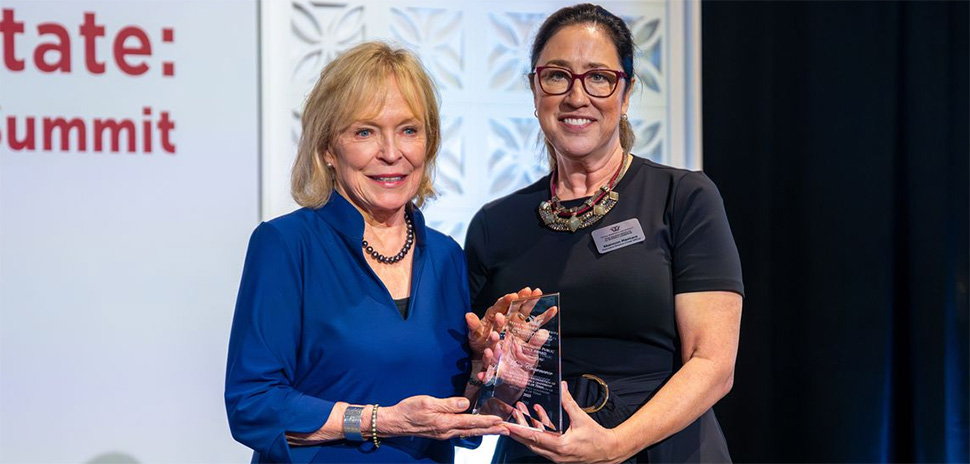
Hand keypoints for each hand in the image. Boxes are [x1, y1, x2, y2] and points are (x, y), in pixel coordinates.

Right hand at [381, 395, 507, 439]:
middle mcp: (447, 430)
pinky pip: (462, 431)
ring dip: (485, 430)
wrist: (395, 422)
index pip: (471, 422)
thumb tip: (465, 404)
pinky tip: (478, 427)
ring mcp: (445, 433)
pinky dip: (474, 429)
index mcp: (445, 423)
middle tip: (507, 429)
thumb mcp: (427, 402)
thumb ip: (447, 404)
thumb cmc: (408, 410)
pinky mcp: (442, 431)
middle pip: (474, 430)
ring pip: (469, 431)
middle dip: (491, 430)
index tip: (500, 421)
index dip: (487, 421)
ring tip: (498, 429)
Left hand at [466, 287, 541, 354]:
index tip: (512, 296)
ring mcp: (516, 323)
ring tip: (539, 292)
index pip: (501, 305)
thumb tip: (467, 315)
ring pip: (526, 311)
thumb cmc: (479, 344)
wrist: (488, 358)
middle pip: (515, 304)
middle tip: (529, 289)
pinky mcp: (524, 333)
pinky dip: (545, 317)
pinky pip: (536, 324)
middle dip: (522, 297)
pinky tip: (554, 309)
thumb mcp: (474, 336)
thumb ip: (473, 326)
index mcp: (494, 314)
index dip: (506, 300)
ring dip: (532, 302)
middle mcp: (507, 316)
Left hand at [505, 381, 626, 463]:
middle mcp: (556, 454)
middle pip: (530, 442)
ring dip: (527, 428)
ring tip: (520, 412)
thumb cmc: (597, 438)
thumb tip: (562, 388)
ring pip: (535, 443)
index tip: (507, 425)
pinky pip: (544, 443)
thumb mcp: (581, 418)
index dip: (519, 430)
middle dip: (518, 429)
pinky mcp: (559, 455)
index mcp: (560, 446)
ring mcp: (557, 456)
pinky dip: (538, 431)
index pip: (534, 437)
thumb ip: (569, 403)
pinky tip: (537, 417)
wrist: (609, 451)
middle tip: (507, 417)